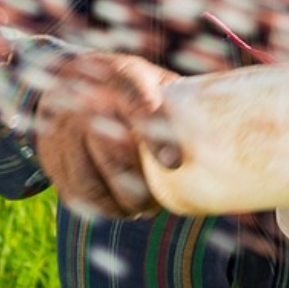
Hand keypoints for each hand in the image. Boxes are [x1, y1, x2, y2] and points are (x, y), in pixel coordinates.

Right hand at [34, 52, 183, 218]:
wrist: (62, 78)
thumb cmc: (128, 85)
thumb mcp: (152, 78)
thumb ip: (181, 103)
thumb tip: (237, 134)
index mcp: (120, 78)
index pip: (135, 100)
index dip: (154, 131)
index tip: (173, 162)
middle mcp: (86, 102)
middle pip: (110, 152)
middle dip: (137, 185)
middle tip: (156, 204)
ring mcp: (63, 131)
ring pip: (89, 181)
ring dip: (118, 205)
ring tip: (141, 210)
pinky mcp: (50, 158)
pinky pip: (76, 194)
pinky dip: (100, 208)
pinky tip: (119, 208)